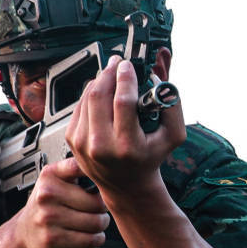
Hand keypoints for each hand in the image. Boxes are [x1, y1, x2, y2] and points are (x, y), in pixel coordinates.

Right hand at [11, 158, 109, 247]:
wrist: (25, 231)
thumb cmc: (48, 205)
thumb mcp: (55, 181)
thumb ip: (76, 171)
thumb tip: (107, 170)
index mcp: (50, 175)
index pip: (78, 167)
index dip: (97, 174)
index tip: (103, 180)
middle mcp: (47, 194)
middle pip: (97, 203)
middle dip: (104, 208)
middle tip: (98, 210)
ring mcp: (49, 217)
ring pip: (96, 223)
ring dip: (101, 225)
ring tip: (94, 222)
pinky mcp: (54, 239)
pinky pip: (91, 240)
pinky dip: (96, 239)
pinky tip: (90, 234)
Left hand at [68, 57, 186, 199]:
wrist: (126, 185)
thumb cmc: (150, 158)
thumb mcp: (173, 137)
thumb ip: (173, 108)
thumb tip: (160, 82)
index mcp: (127, 146)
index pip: (122, 102)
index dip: (125, 78)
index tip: (128, 65)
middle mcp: (101, 146)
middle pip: (99, 96)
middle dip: (108, 73)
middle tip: (117, 62)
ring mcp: (83, 143)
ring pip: (86, 98)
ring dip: (99, 81)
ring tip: (110, 74)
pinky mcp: (73, 139)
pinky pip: (79, 106)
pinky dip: (90, 94)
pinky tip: (101, 92)